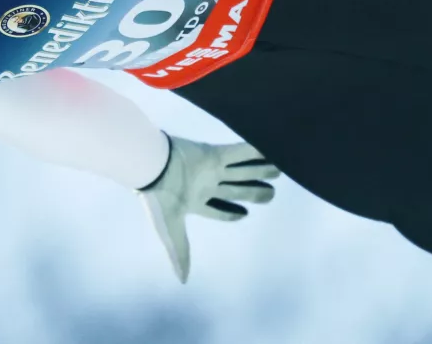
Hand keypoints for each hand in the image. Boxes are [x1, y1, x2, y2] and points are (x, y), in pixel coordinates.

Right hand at [137, 133, 280, 282]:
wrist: (151, 169)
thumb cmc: (159, 199)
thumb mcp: (170, 229)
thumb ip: (180, 251)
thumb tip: (183, 280)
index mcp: (194, 201)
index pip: (218, 209)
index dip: (232, 213)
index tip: (246, 213)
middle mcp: (204, 184)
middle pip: (234, 189)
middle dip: (253, 192)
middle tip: (272, 194)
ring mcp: (210, 168)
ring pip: (241, 171)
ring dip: (259, 170)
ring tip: (280, 170)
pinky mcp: (213, 153)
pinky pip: (238, 152)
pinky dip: (254, 151)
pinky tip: (270, 150)